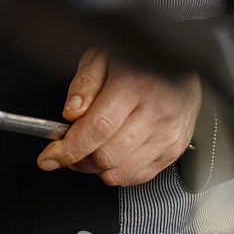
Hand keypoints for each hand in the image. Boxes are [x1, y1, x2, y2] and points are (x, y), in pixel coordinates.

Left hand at [37, 47, 200, 185]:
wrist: (183, 64)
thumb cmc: (141, 59)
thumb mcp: (104, 56)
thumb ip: (85, 84)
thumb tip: (72, 113)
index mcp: (137, 85)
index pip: (97, 129)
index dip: (68, 149)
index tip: (49, 157)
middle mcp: (157, 112)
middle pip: (105, 156)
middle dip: (77, 159)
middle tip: (69, 149)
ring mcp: (168, 134)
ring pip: (119, 172)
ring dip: (95, 168)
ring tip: (91, 149)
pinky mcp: (173, 150)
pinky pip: (136, 177)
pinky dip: (116, 172)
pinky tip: (113, 152)